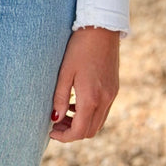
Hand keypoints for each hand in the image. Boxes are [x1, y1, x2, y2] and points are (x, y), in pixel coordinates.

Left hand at [50, 26, 119, 141]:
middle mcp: (105, 100)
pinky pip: (103, 110)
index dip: (65, 136)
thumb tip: (54, 118)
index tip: (51, 132)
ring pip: (98, 122)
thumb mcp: (65, 72)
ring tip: (63, 113)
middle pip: (90, 130)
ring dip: (81, 123)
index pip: (79, 130)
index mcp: (92, 98)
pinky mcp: (114, 88)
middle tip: (56, 124)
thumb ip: (59, 97)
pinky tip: (76, 102)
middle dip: (72, 132)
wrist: (102, 29)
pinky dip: (90, 113)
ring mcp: (112, 95)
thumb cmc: (79, 47)